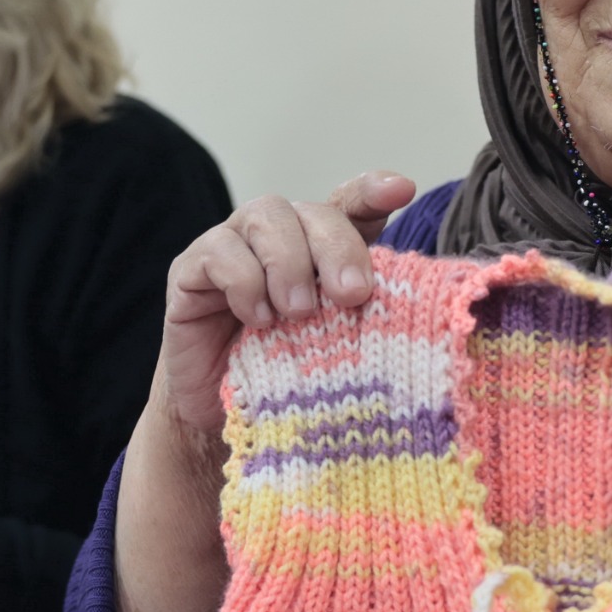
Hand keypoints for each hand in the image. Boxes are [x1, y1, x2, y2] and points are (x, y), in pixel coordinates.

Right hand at [156, 170, 416, 460]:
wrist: (226, 420)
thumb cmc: (291, 379)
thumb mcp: (339, 346)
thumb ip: (367, 312)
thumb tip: (419, 300)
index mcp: (321, 249)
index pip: (350, 204)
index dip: (372, 191)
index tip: (401, 191)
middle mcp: (279, 238)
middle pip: (311, 211)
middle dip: (337, 247)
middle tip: (351, 295)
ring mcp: (233, 247)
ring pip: (264, 216)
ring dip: (288, 262)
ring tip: (298, 313)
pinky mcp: (191, 270)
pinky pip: (219, 251)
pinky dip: (243, 281)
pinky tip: (257, 317)